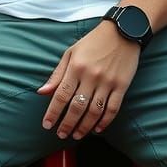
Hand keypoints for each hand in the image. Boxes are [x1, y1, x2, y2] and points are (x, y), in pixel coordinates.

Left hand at [38, 23, 139, 138]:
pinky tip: (97, 128)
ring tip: (76, 135)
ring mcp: (108, 82)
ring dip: (84, 127)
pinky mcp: (122, 86)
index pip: (61, 95)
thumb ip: (57, 74)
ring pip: (94, 111)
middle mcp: (91, 76)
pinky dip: (105, 121)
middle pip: (76, 107)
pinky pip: (113, 108)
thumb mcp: (71, 52)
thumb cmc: (93, 42)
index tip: (47, 125)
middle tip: (61, 134)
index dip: (53, 112)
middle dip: (67, 124)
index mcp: (76, 67)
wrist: (123, 31)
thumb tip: (42, 92)